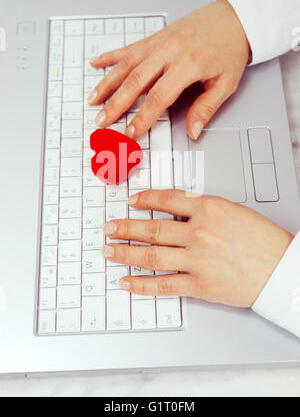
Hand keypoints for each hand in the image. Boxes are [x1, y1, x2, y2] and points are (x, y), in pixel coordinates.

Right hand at [88, 0, 250, 139]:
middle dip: (116, 105)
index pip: (158, 97)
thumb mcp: (225, 83)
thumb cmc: (230, 50)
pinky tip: (96, 62)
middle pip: (135, 82)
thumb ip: (206, 108)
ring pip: (127, 65)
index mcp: (188, 64)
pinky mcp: (155, 36)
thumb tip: (193, 132)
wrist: (234, 17)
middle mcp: (169, 51)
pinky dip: (111, 56)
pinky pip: (129, 47)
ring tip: (93, 100)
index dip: (142, 118)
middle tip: (101, 120)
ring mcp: (160, 41)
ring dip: (107, 83)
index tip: (131, 132)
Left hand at [103, 190, 292, 306]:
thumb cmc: (263, 240)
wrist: (283, 268)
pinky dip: (142, 284)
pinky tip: (127, 281)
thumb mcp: (233, 211)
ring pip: (151, 255)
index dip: (144, 200)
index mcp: (209, 209)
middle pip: (152, 228)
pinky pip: (164, 284)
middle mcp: (199, 232)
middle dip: (125, 227)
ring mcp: (197, 260)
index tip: (131, 201)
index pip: (166, 200)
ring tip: (109, 250)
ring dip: (126, 252)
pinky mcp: (200, 285)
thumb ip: (202, 210)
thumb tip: (176, 211)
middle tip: (109, 227)